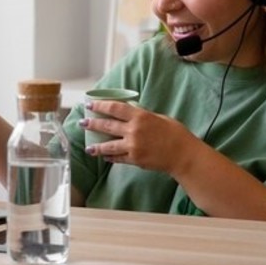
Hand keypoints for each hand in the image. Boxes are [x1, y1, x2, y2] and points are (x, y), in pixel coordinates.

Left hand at [80, 101, 195, 173]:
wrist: (183, 154)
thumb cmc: (175, 133)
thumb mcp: (159, 118)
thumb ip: (142, 116)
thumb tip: (130, 113)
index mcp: (140, 116)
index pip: (114, 108)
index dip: (100, 106)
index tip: (89, 105)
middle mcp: (134, 130)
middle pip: (107, 126)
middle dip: (92, 124)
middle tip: (82, 122)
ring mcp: (133, 146)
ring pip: (108, 145)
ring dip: (96, 146)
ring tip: (88, 147)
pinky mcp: (135, 159)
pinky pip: (118, 158)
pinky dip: (110, 157)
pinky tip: (104, 156)